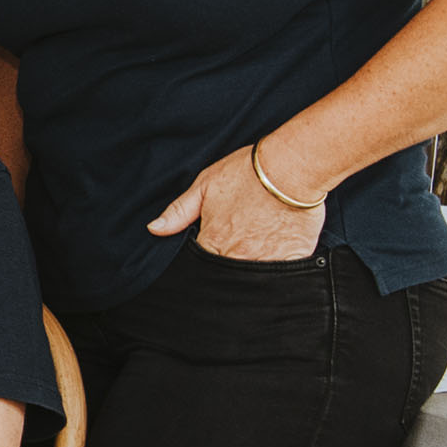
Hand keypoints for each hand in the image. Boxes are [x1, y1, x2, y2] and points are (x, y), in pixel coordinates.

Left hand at [151, 141, 323, 260]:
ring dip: (252, 270)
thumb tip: (153, 229)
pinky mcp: (292, 259)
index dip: (206, 259)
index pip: (202, 264)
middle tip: (240, 248)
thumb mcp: (205, 185)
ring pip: (253, 280)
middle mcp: (237, 255)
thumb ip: (179, 212)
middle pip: (226, 274)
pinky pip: (282, 276)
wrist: (292, 166)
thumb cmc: (248, 172)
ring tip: (258, 252)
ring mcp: (265, 260)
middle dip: (228, 268)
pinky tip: (279, 257)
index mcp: (214, 241)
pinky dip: (279, 272)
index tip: (215, 249)